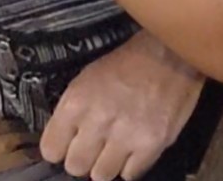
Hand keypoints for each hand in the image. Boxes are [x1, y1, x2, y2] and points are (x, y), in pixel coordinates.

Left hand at [40, 32, 203, 180]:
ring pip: (102, 175)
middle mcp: (99, 121)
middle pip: (76, 166)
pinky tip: (135, 149)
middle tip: (96, 146)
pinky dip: (132, 165)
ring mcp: (127, 135)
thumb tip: (64, 145)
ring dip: (108, 164)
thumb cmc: (127, 65)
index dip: (61, 148)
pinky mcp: (154, 143)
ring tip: (117, 149)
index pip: (51, 151)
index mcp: (76, 103)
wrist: (172, 53)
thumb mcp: (86, 80)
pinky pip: (131, 174)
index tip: (70, 143)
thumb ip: (72, 115)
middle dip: (85, 157)